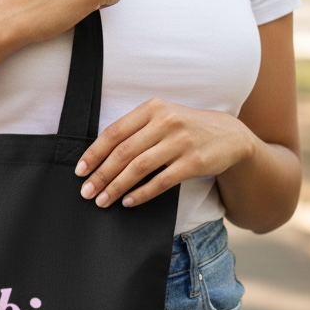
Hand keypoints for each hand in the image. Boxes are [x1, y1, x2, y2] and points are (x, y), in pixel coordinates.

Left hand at [74, 98, 255, 207]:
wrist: (229, 135)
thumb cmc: (186, 128)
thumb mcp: (162, 118)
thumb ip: (136, 130)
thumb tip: (100, 156)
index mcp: (152, 108)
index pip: (114, 132)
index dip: (94, 153)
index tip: (80, 171)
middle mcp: (165, 121)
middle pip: (123, 152)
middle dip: (101, 174)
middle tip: (87, 192)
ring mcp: (181, 141)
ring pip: (139, 167)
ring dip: (117, 186)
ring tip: (103, 200)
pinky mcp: (194, 162)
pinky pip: (161, 181)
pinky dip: (142, 193)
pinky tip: (129, 201)